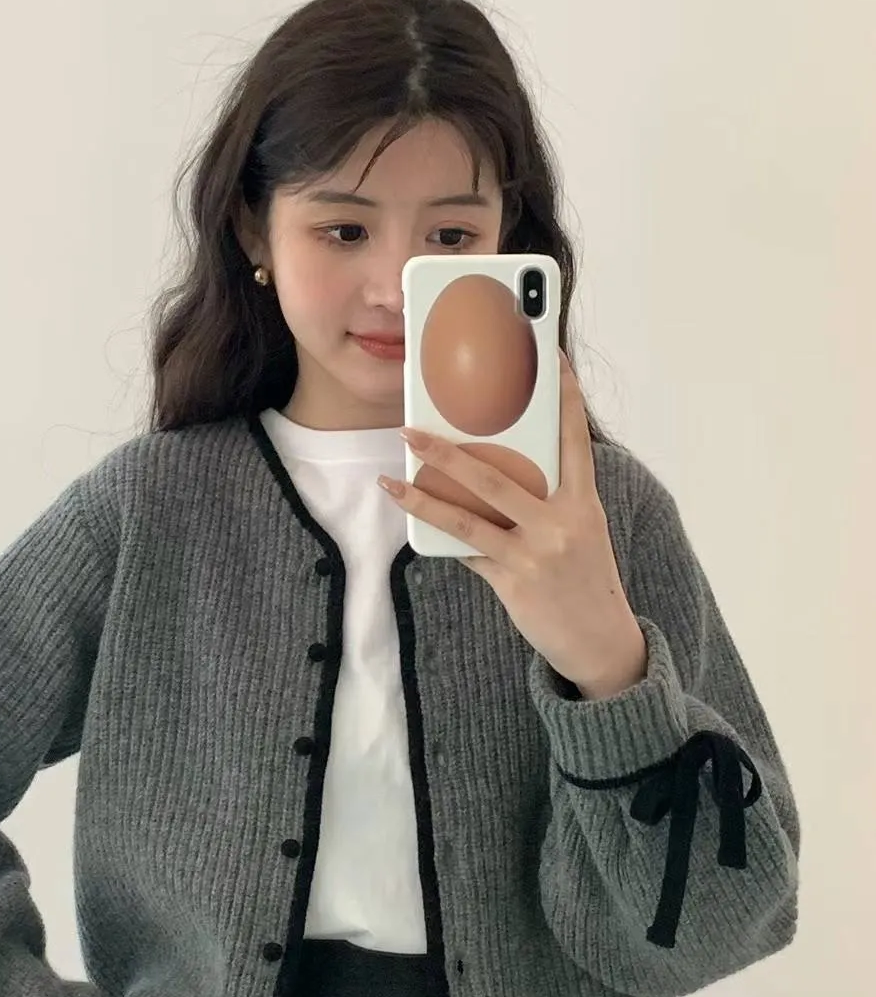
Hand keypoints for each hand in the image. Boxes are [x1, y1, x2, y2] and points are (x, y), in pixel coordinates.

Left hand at [381, 351, 646, 699]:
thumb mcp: (581, 532)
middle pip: (497, 475)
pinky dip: (443, 537)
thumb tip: (492, 474)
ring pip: (467, 516)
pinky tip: (416, 519)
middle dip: (449, 451)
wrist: (602, 642)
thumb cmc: (587, 579)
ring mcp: (535, 553)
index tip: (551, 354)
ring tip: (393, 478)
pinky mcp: (513, 582)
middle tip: (414, 430)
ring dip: (424, 495)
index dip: (564, 394)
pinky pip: (468, 553)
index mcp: (583, 502)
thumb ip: (548, 501)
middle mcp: (560, 522)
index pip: (574, 437)